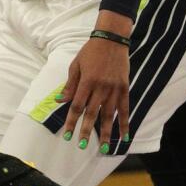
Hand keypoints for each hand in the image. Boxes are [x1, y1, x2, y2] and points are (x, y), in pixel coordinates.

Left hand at [57, 37, 130, 153]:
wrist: (112, 38)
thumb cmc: (91, 51)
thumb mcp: (76, 65)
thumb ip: (70, 85)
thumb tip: (60, 101)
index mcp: (87, 81)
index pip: (77, 106)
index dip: (71, 122)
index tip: (67, 135)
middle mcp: (101, 87)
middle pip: (92, 113)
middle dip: (87, 130)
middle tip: (82, 145)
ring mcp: (114, 88)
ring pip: (110, 114)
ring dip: (107, 131)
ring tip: (105, 147)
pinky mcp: (124, 86)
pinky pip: (125, 107)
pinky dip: (125, 121)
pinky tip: (124, 134)